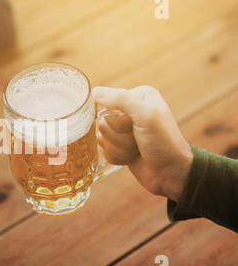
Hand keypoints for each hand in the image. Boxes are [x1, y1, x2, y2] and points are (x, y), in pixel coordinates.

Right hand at [92, 86, 192, 201]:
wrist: (171, 173)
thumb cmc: (164, 142)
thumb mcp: (146, 115)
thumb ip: (120, 99)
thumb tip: (94, 92)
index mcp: (137, 96)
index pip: (107, 103)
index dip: (118, 120)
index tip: (135, 125)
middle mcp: (129, 111)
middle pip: (103, 122)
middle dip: (119, 136)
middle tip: (138, 139)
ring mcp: (123, 130)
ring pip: (102, 138)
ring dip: (120, 147)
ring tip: (137, 149)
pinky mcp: (119, 146)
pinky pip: (104, 150)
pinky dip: (118, 156)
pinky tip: (132, 157)